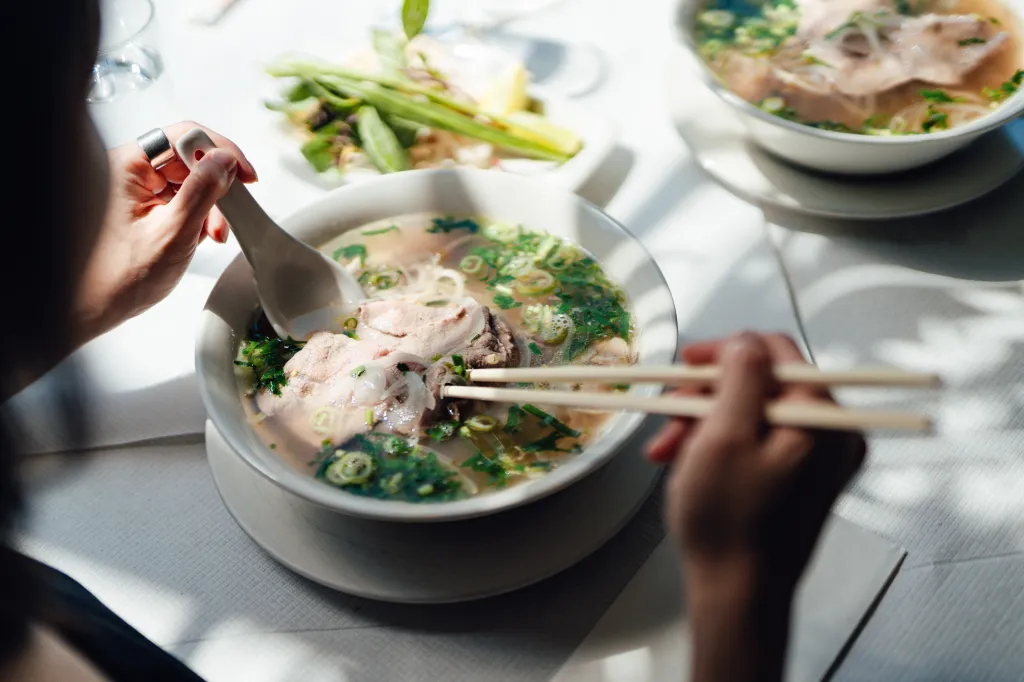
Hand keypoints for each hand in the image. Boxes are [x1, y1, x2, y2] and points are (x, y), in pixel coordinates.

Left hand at [72, 122, 257, 345]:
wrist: (97, 306)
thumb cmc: (120, 277)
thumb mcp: (172, 233)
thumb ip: (201, 192)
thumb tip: (224, 160)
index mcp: (127, 167)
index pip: (183, 137)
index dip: (219, 151)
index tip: (244, 174)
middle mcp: (132, 172)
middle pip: (189, 159)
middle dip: (216, 186)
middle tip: (229, 214)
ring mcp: (139, 190)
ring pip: (190, 180)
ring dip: (211, 205)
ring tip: (213, 234)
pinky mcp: (148, 206)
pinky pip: (183, 198)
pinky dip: (200, 215)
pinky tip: (202, 235)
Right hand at [645, 333, 864, 681]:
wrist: (738, 594)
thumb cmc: (728, 520)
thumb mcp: (724, 436)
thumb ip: (740, 377)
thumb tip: (746, 340)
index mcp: (823, 417)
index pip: (775, 352)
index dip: (724, 351)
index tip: (684, 365)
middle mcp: (833, 432)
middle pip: (761, 383)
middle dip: (706, 396)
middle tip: (667, 420)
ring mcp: (819, 458)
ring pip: (753, 412)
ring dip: (704, 422)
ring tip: (666, 451)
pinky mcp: (803, 478)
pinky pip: (759, 440)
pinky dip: (721, 443)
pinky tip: (686, 461)